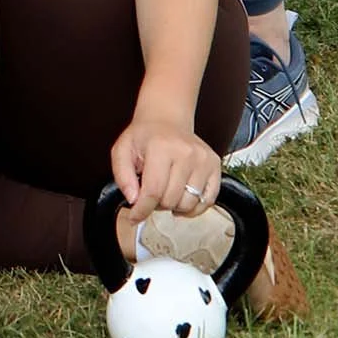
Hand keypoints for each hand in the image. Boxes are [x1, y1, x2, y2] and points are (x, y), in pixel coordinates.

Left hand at [110, 105, 223, 239]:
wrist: (167, 120)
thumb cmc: (145, 136)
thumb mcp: (122, 149)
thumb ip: (122, 175)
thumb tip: (133, 200)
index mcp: (161, 147)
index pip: (153, 191)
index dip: (142, 210)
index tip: (134, 218)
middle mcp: (186, 153)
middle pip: (171, 200)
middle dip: (156, 204)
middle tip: (151, 192)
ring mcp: (203, 160)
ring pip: (188, 204)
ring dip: (174, 206)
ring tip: (166, 192)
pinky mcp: (215, 166)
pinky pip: (207, 202)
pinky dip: (193, 208)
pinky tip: (181, 198)